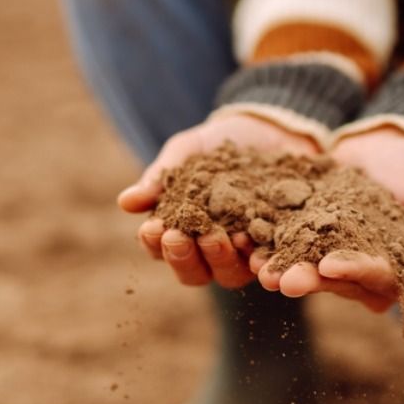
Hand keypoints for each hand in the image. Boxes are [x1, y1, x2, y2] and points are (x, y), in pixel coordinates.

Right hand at [118, 112, 318, 289]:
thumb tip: (125, 202)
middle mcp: (212, 252)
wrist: (268, 129)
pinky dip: (258, 255)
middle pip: (194, 272)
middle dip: (182, 257)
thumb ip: (160, 178)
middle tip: (178, 236)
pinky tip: (249, 238)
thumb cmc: (217, 145)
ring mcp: (247, 253)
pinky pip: (268, 260)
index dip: (154, 243)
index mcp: (182, 233)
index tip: (152, 226)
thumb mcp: (186, 153)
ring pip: (229, 274)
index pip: (161, 249)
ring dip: (217, 259)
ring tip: (214, 236)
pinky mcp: (279, 247)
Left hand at [255, 126, 403, 312]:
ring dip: (281, 267)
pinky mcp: (306, 231)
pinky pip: (285, 239)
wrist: (390, 139)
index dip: (352, 272)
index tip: (329, 265)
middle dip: (307, 278)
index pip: (373, 279)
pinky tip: (246, 242)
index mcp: (393, 273)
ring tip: (257, 267)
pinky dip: (267, 241)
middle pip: (333, 280)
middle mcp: (358, 270)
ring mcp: (329, 251)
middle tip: (280, 280)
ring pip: (304, 264)